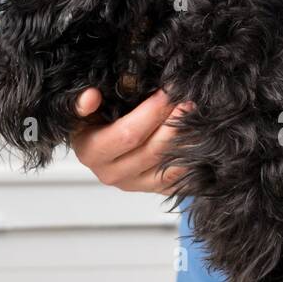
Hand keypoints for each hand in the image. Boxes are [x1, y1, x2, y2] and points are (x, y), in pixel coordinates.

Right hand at [70, 88, 187, 192]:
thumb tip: (91, 96)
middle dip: (173, 124)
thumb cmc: (93, 121)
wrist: (96, 144)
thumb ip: (82, 104)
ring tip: (196, 119)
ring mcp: (134, 184)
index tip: (167, 92)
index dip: (151, 113)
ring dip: (187, 143)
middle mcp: (111, 174)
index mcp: (92, 152)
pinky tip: (200, 142)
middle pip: (152, 151)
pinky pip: (179, 179)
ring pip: (168, 168)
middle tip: (188, 101)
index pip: (128, 134)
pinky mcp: (152, 189)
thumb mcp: (82, 111)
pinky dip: (191, 162)